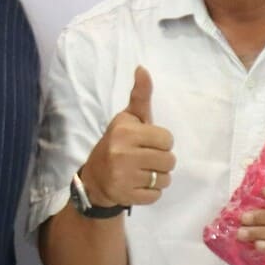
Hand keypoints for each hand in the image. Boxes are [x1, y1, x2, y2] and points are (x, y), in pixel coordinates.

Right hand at [77, 67, 174, 211]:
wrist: (95, 179)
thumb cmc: (117, 144)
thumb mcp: (127, 119)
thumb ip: (140, 96)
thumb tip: (143, 68)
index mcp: (125, 132)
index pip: (167, 139)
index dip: (160, 142)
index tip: (146, 143)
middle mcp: (122, 153)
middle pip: (169, 160)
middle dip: (161, 161)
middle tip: (144, 160)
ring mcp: (123, 176)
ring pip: (165, 179)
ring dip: (158, 178)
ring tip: (141, 173)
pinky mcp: (127, 196)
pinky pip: (156, 195)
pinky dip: (150, 192)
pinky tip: (137, 185)